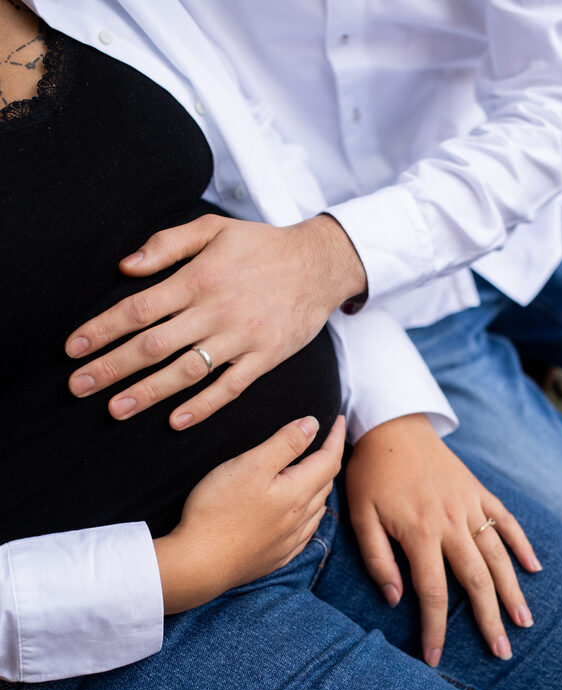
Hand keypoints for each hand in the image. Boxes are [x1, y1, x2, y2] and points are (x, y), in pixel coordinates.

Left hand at [66, 214, 365, 427]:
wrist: (320, 264)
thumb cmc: (261, 245)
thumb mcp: (213, 229)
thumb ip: (167, 243)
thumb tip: (125, 266)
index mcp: (197, 278)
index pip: (139, 309)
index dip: (102, 330)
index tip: (73, 349)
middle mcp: (215, 311)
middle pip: (153, 346)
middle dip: (111, 368)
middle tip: (78, 387)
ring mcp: (241, 338)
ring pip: (186, 371)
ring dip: (148, 393)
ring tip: (116, 410)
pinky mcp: (264, 358)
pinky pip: (230, 388)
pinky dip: (203, 406)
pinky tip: (176, 421)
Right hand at [153, 415, 344, 613]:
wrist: (199, 564)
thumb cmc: (219, 510)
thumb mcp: (251, 465)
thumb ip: (285, 443)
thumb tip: (313, 424)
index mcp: (298, 493)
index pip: (329, 460)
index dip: (335, 437)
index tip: (338, 419)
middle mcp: (300, 519)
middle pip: (325, 484)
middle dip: (329, 459)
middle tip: (325, 441)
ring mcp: (289, 542)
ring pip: (317, 509)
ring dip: (320, 487)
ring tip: (315, 472)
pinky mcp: (275, 557)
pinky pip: (304, 532)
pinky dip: (308, 514)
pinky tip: (300, 515)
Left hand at [345, 415, 541, 666]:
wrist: (391, 426)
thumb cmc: (370, 473)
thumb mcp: (360, 516)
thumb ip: (377, 559)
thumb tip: (396, 599)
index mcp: (419, 532)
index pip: (433, 592)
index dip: (436, 628)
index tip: (435, 658)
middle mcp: (451, 522)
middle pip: (476, 580)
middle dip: (489, 620)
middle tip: (502, 652)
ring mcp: (468, 505)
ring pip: (497, 554)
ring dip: (512, 590)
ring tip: (523, 621)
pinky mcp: (478, 491)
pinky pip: (505, 520)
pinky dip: (521, 543)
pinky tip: (533, 568)